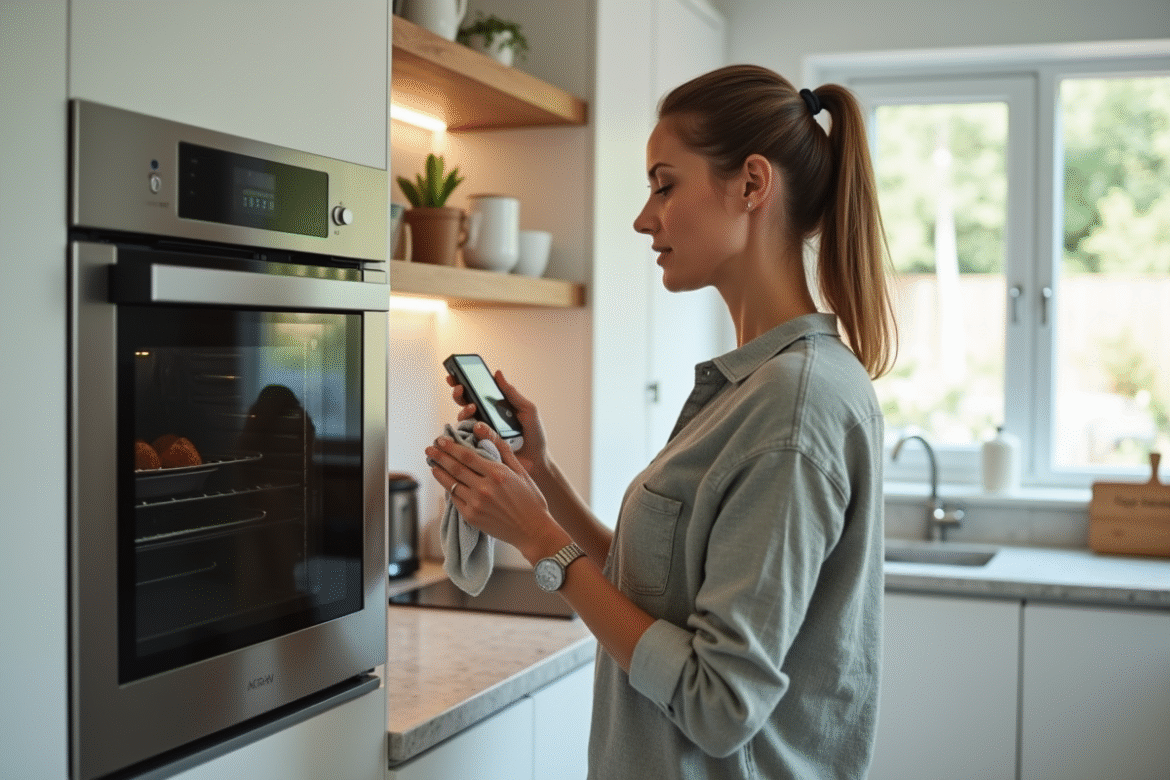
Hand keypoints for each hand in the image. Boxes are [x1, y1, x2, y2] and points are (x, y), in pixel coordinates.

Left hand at [425, 421, 565, 563]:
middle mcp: (484, 488)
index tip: (441, 440)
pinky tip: (445, 483)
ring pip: (451, 484)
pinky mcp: (471, 517)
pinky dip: (448, 489)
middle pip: (455, 468)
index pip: (467, 455)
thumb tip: (483, 429)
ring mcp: (476, 504)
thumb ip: (501, 449)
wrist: (532, 530)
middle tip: (430, 448)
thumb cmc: (530, 499)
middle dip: (440, 456)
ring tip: (432, 463)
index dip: (451, 447)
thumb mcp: (521, 470)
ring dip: (439, 472)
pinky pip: (455, 500)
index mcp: (497, 473)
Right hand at [447, 370, 548, 472]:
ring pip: (462, 419)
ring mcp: (480, 433)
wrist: (537, 461)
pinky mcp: (478, 446)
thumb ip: (513, 394)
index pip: (477, 392)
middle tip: (460, 388)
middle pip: (464, 403)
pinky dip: (464, 429)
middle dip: (458, 393)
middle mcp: (484, 418)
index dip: (464, 381)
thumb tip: (498, 373)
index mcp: (495, 407)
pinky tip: (472, 426)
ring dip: (463, 410)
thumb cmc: (534, 436)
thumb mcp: (528, 411)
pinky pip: (465, 437)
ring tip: (472, 407)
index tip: (456, 373)